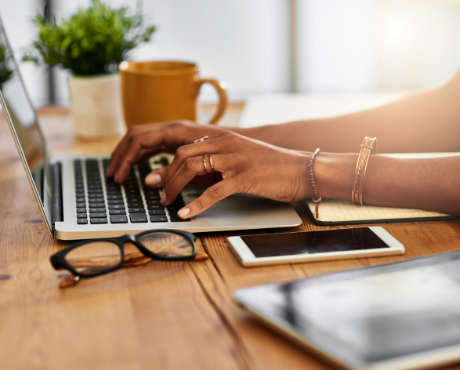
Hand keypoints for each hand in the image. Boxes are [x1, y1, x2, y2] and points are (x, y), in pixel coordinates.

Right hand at [107, 120, 234, 181]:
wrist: (245, 143)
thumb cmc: (227, 152)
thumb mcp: (200, 167)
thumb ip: (174, 172)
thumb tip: (149, 181)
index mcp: (175, 130)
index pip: (138, 139)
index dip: (125, 158)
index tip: (118, 176)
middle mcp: (172, 128)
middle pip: (135, 136)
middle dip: (121, 155)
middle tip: (113, 175)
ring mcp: (174, 132)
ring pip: (142, 138)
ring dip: (128, 154)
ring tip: (119, 173)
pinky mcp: (178, 139)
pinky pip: (152, 143)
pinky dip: (141, 154)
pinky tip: (137, 167)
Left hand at [147, 131, 311, 218]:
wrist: (302, 169)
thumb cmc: (274, 166)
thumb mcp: (243, 156)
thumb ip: (221, 160)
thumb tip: (200, 173)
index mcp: (224, 138)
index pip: (186, 148)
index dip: (168, 164)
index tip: (157, 178)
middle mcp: (226, 144)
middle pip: (183, 156)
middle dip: (166, 175)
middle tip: (157, 191)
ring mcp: (234, 160)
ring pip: (193, 169)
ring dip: (174, 187)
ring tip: (166, 202)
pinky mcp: (244, 178)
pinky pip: (213, 192)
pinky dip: (195, 204)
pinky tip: (186, 214)